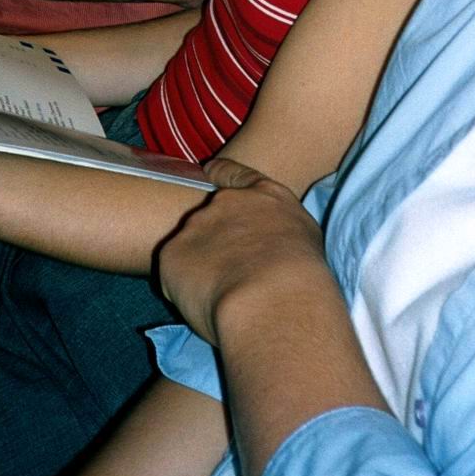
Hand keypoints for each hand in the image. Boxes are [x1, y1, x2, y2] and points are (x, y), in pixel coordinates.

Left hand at [157, 157, 326, 346]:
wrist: (272, 298)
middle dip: (215, 241)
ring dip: (200, 269)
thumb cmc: (301, 274)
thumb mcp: (303, 238)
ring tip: (222, 297)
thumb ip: (277, 232)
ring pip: (190, 249)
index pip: (234, 174)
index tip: (210, 170)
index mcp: (261, 195)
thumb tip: (268, 247)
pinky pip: (173, 275)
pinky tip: (205, 305)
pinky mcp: (171, 254)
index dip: (222, 173)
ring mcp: (194, 226)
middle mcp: (223, 203)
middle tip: (232, 274)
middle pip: (209, 218)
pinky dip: (184, 291)